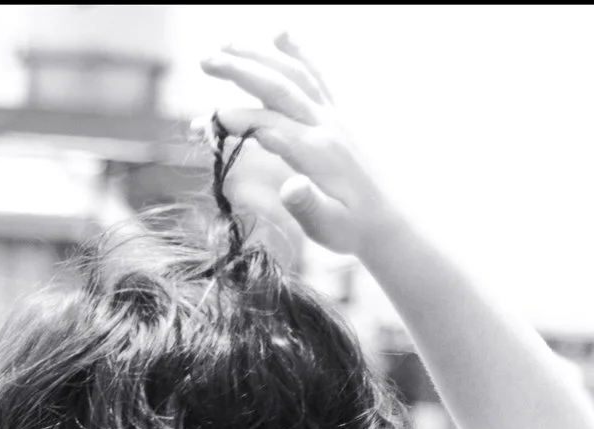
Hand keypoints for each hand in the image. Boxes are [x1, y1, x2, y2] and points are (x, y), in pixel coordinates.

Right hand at [199, 32, 399, 259]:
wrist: (390, 221)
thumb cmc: (353, 229)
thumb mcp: (328, 227)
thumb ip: (307, 206)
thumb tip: (289, 187)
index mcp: (318, 153)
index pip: (269, 126)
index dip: (234, 121)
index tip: (203, 125)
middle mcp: (326, 125)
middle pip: (278, 87)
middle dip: (240, 70)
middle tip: (204, 60)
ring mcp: (334, 116)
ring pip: (295, 73)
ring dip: (260, 54)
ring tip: (226, 43)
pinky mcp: (339, 115)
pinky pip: (318, 75)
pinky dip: (300, 52)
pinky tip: (281, 34)